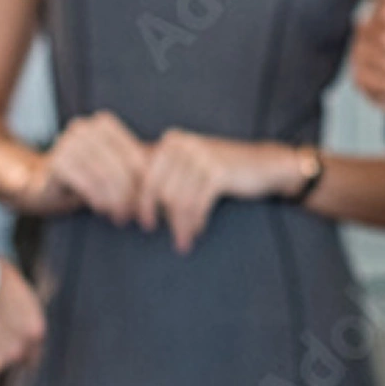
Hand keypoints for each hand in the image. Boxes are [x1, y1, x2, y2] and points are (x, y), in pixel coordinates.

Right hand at [45, 111, 150, 223]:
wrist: (44, 187)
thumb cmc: (88, 178)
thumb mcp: (115, 170)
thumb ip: (138, 171)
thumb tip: (169, 185)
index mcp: (103, 125)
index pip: (134, 157)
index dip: (145, 183)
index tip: (150, 205)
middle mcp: (84, 128)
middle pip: (121, 167)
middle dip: (131, 195)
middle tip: (135, 216)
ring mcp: (67, 143)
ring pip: (106, 177)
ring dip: (116, 201)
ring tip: (120, 216)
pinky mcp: (56, 162)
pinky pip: (87, 184)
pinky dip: (99, 199)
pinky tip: (102, 209)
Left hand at [137, 129, 300, 253]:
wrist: (261, 164)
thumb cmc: (218, 172)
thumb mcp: (186, 168)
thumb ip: (160, 179)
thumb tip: (122, 204)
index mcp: (169, 143)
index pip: (143, 177)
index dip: (136, 203)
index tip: (131, 223)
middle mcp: (182, 144)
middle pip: (159, 191)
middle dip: (158, 217)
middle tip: (159, 235)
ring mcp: (200, 155)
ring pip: (178, 200)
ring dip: (180, 226)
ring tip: (182, 242)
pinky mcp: (217, 171)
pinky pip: (197, 204)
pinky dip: (195, 221)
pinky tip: (196, 231)